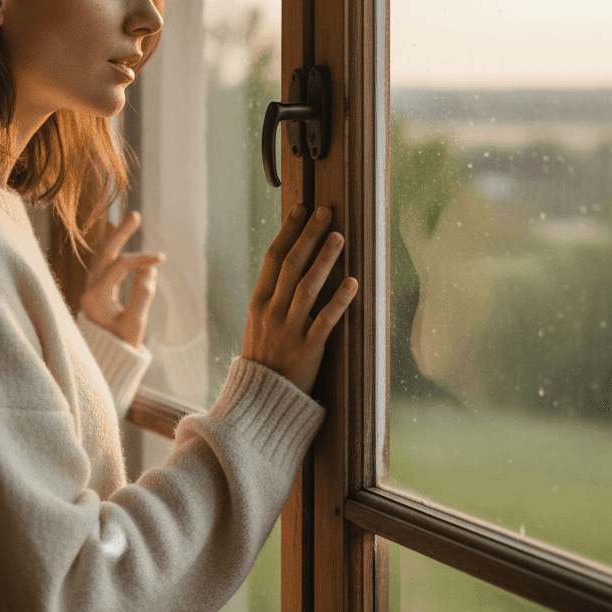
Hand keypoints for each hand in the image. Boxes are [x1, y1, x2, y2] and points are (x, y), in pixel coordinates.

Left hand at [81, 211, 164, 347]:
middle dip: (120, 234)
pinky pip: (104, 266)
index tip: (162, 260)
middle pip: (104, 253)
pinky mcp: (95, 293)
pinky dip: (115, 252)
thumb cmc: (121, 348)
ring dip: (117, 239)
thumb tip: (150, 272)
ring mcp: (90, 290)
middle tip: (136, 215)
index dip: (142, 259)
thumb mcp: (134, 325)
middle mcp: (88, 290)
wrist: (105, 364)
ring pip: (102, 257)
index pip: (120, 266)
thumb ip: (142, 296)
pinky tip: (122, 242)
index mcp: (95, 297)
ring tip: (130, 221)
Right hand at [243, 204, 357, 393]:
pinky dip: (339, 301)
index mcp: (258, 303)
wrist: (258, 402)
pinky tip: (353, 283)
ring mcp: (288, 330)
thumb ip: (272, 298)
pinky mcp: (307, 349)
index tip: (301, 209)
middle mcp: (271, 312)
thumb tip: (289, 269)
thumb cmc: (264, 360)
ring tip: (340, 236)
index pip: (273, 258)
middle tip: (326, 212)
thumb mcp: (258, 325)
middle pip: (291, 265)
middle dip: (309, 235)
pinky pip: (325, 320)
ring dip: (324, 259)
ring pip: (307, 287)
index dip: (288, 231)